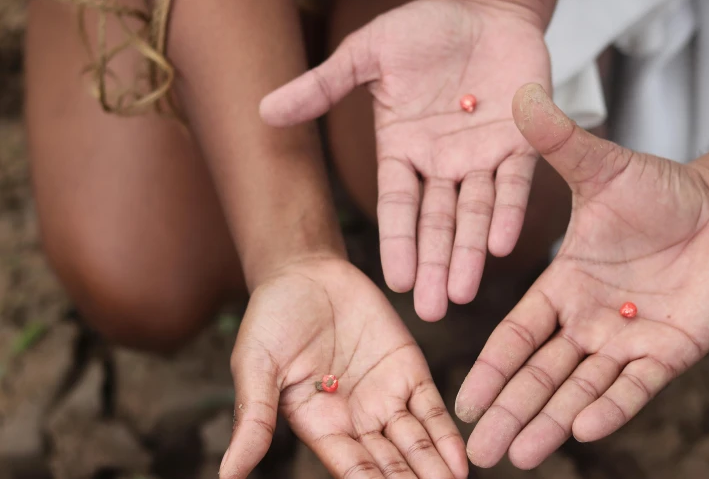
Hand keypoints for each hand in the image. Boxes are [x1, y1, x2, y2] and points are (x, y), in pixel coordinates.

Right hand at [220, 257, 467, 478]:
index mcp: (319, 426)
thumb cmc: (271, 319)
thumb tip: (226, 475)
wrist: (305, 271)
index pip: (352, 468)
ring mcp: (384, 395)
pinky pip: (430, 406)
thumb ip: (254, 420)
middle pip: (389, 464)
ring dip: (434, 468)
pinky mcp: (407, 368)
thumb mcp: (256, 368)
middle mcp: (356, 419)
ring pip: (414, 442)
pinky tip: (461, 460)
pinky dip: (445, 433)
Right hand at [260, 0, 550, 320]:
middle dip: (435, 265)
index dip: (398, 242)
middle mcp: (442, 164)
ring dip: (470, 252)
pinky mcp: (522, 141)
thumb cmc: (422, 28)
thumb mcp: (367, 54)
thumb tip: (264, 111)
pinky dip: (510, 210)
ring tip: (464, 292)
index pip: (398, 206)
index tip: (397, 283)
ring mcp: (482, 156)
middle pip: (437, 223)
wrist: (483, 7)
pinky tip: (503, 244)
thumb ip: (323, 86)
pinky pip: (515, 181)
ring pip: (476, 213)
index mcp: (403, 151)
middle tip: (433, 312)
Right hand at [455, 85, 708, 468]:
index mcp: (562, 288)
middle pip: (540, 374)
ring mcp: (626, 340)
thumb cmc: (656, 194)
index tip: (462, 397)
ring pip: (581, 388)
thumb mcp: (600, 166)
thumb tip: (519, 96)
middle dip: (509, 410)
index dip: (490, 367)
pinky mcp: (667, 351)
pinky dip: (611, 406)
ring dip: (551, 421)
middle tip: (478, 451)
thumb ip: (559, 143)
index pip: (517, 336)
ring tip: (520, 455)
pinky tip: (584, 430)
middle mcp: (587, 321)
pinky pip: (635, 385)